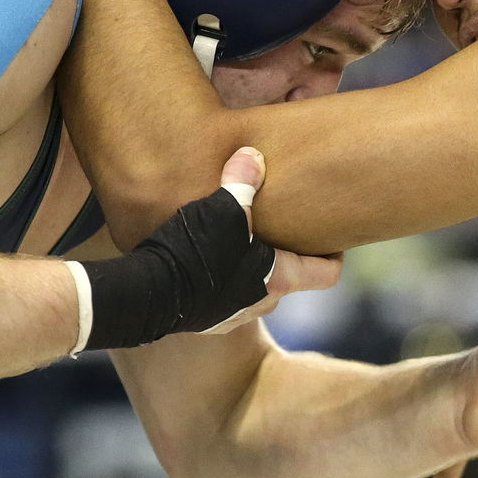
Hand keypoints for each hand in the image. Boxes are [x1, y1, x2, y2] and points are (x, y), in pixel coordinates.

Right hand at [198, 147, 340, 334]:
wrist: (143, 295)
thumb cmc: (192, 251)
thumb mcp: (222, 207)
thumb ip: (242, 181)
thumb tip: (253, 157)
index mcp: (279, 279)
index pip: (328, 274)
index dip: (334, 253)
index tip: (329, 235)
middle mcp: (262, 304)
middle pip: (290, 277)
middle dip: (286, 254)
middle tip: (280, 227)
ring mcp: (233, 316)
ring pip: (256, 288)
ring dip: (253, 267)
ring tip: (238, 240)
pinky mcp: (205, 321)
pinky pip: (226, 297)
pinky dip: (225, 280)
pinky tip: (206, 258)